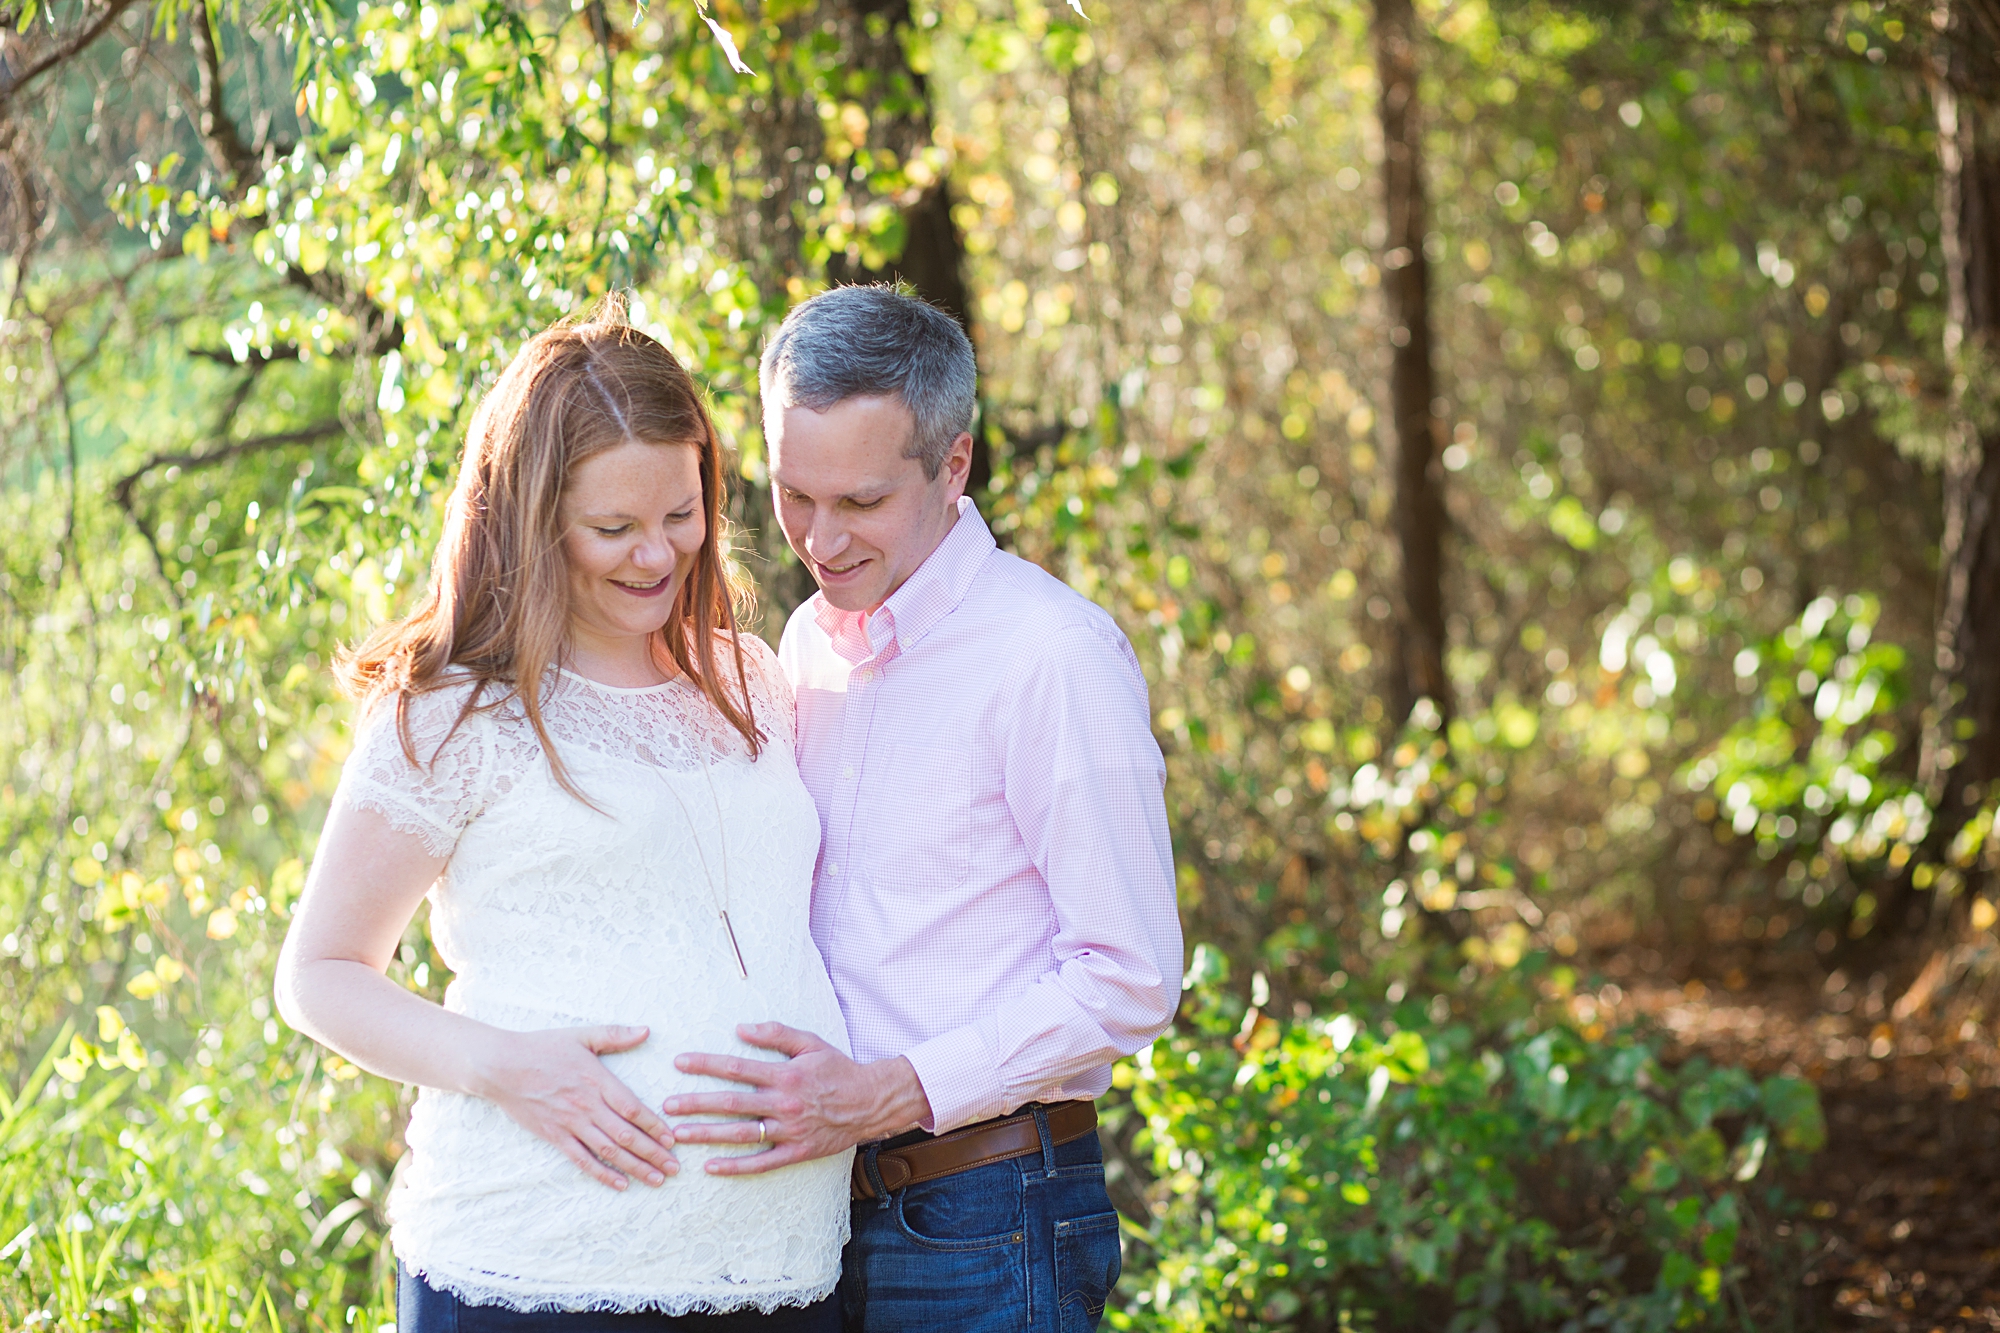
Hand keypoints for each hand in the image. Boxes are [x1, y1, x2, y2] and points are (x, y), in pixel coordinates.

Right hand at [473, 1025, 679, 1190]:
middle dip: (653, 1153)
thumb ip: (615, 1034)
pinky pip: (582, 1160)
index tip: (673, 1139)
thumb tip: (646, 1030)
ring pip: (608, 1151)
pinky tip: (620, 1185)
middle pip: (626, 1134)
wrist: (500, 1066)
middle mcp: (586, 1105)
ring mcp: (570, 1123)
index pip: (633, 1108)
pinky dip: (602, 1174)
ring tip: (656, 1179)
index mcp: (597, 1080)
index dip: (655, 1126)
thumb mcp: (581, 1035)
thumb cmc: (542, 1047)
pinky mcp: (554, 1136)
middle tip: (674, 1167)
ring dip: (635, 1167)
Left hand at [662, 1023, 931, 1176]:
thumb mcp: (811, 1043)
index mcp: (786, 1074)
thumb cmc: (838, 1068)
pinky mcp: (797, 1151)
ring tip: (679, 1135)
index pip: (738, 1068)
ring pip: (742, 1134)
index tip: (679, 1063)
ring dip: (708, 1135)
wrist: (871, 1101)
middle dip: (696, 1104)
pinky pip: (762, 1162)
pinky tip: (711, 1166)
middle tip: (666, 1106)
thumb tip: (740, 1028)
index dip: (706, 1064)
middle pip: (732, 1104)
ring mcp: (790, 1130)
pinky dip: (736, 1166)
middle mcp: (785, 1103)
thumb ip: (776, 1034)